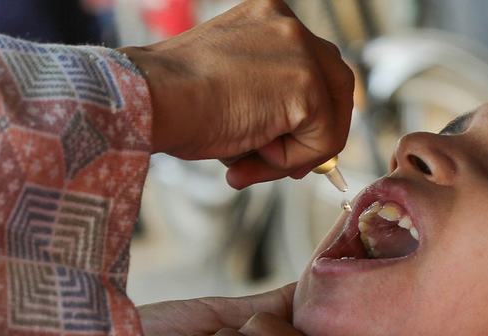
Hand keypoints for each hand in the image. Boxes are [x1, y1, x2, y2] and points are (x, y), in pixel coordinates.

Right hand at [118, 0, 354, 188]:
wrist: (151, 99)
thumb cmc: (170, 100)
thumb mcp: (227, 87)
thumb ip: (264, 100)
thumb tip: (289, 141)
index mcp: (267, 17)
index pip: (311, 66)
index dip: (303, 114)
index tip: (272, 147)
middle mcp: (289, 24)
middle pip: (336, 84)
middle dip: (315, 133)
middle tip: (280, 166)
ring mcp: (302, 52)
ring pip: (331, 117)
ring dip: (297, 152)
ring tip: (248, 162)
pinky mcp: (307, 88)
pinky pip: (322, 141)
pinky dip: (290, 161)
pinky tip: (250, 155)